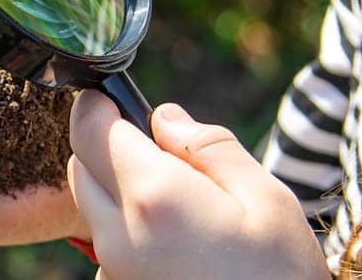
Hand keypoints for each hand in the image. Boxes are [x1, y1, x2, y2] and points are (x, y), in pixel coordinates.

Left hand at [68, 91, 327, 278]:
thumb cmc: (280, 275)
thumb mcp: (266, 198)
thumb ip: (208, 147)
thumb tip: (163, 117)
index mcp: (153, 196)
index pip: (88, 129)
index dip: (98, 106)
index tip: (112, 99)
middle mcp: (117, 234)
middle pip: (80, 166)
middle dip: (105, 147)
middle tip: (158, 152)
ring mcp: (109, 269)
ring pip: (91, 208)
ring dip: (118, 193)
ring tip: (180, 208)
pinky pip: (106, 245)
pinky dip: (127, 231)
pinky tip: (176, 244)